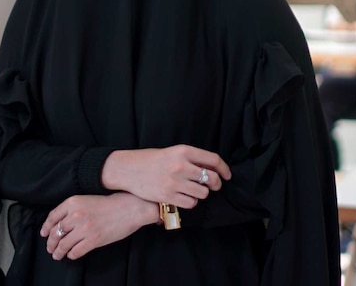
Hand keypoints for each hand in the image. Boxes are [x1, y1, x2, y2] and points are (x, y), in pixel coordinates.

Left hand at [39, 193, 155, 260]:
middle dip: (51, 242)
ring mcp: (84, 228)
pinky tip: (72, 254)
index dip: (46, 227)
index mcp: (73, 202)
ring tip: (57, 255)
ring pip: (63, 244)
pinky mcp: (93, 240)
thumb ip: (73, 209)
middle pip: (55, 232)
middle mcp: (76, 215)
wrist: (130, 207)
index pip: (52, 217)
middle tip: (50, 247)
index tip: (44, 234)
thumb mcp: (87, 200)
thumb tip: (60, 224)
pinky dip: (72, 255)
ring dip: (58, 252)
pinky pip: (76, 251)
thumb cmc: (111, 203)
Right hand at [101, 145, 230, 209]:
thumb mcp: (172, 152)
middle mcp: (181, 166)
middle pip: (211, 178)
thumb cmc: (151, 159)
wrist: (128, 169)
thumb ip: (191, 158)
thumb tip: (212, 167)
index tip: (227, 175)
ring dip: (202, 194)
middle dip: (216, 184)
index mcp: (183, 151)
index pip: (213, 160)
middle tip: (214, 186)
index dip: (224, 169)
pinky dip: (191, 202)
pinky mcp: (167, 195)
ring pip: (203, 193)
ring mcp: (174, 182)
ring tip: (195, 191)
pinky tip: (185, 198)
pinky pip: (190, 203)